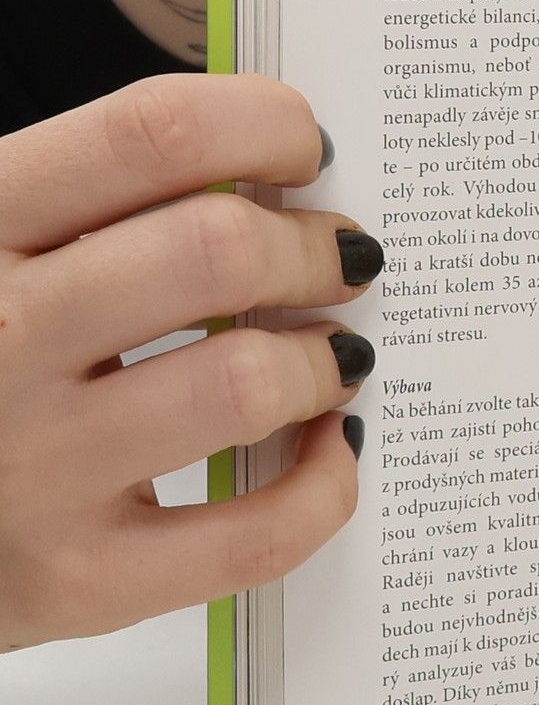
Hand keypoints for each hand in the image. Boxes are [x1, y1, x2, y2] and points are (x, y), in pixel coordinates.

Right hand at [0, 75, 382, 649]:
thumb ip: (100, 202)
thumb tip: (280, 174)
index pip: (153, 134)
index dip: (268, 125)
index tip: (305, 149)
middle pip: (219, 251)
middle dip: (314, 246)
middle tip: (339, 257)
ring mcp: (32, 467)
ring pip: (246, 383)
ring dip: (325, 358)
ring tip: (335, 352)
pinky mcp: (75, 580)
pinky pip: (255, 533)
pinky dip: (325, 483)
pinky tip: (327, 444)